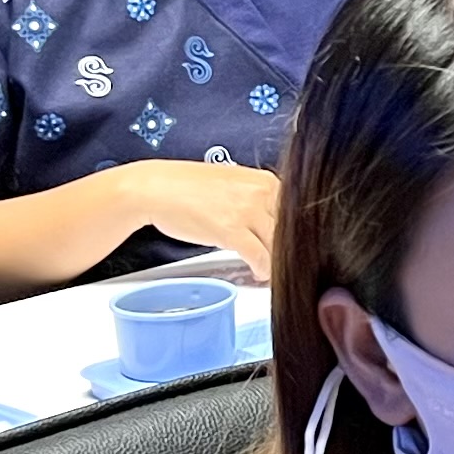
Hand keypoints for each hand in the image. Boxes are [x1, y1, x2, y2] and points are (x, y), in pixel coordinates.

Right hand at [120, 160, 280, 282]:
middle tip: (287, 262)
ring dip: (277, 261)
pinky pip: (260, 257)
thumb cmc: (188, 187)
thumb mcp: (232, 184)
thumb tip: (272, 221)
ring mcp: (248, 211)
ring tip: (272, 270)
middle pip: (291, 230)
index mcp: (264, 180)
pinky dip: (263, 270)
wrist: (157, 188)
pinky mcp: (232, 231)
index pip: (296, 211)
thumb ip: (256, 199)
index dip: (296, 232)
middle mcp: (261, 193)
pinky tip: (259, 272)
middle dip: (289, 249)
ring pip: (278, 245)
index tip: (295, 244)